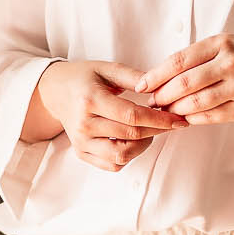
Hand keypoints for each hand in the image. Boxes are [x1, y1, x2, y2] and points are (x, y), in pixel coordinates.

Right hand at [30, 60, 185, 172]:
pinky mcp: (81, 153)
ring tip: (149, 130)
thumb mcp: (107, 69)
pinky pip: (112, 165)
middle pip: (130, 136)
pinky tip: (133, 140)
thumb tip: (161, 86)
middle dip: (157, 131)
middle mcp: (84, 124)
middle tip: (171, 122)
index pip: (132, 116)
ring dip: (143, 146)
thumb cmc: (83, 78)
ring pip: (122, 156)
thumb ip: (134, 77)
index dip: (159, 120)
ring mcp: (81, 142)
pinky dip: (128, 156)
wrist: (55, 91)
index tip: (178, 119)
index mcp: (90, 100)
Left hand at [138, 35, 233, 126]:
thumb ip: (196, 57)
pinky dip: (193, 119)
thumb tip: (159, 77)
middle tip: (151, 101)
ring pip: (195, 102)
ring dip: (174, 109)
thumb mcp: (225, 45)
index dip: (155, 75)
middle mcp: (230, 63)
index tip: (141, 85)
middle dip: (162, 95)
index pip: (178, 60)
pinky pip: (211, 116)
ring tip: (165, 111)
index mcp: (221, 43)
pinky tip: (184, 118)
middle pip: (184, 83)